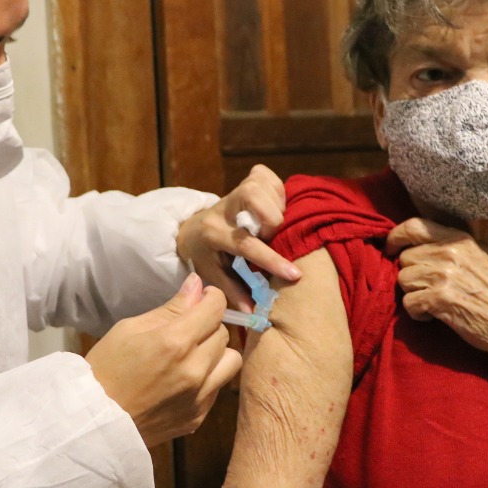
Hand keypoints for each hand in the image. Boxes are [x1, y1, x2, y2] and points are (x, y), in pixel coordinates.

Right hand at [86, 274, 241, 446]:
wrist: (94, 421)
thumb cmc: (104, 369)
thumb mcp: (129, 329)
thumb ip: (170, 309)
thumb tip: (196, 286)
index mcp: (175, 342)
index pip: (215, 308)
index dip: (212, 297)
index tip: (203, 298)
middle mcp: (195, 369)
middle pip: (224, 334)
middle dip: (209, 325)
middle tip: (188, 327)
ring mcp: (199, 397)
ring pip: (231, 361)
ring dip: (217, 352)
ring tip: (194, 355)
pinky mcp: (198, 417)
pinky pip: (217, 387)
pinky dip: (207, 378)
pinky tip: (183, 380)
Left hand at [176, 164, 299, 308]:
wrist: (192, 230)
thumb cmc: (205, 257)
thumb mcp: (213, 276)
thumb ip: (233, 292)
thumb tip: (254, 312)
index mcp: (213, 233)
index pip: (245, 244)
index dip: (272, 260)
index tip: (294, 274)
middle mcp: (222, 208)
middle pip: (251, 195)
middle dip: (270, 217)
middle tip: (269, 235)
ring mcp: (233, 192)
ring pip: (259, 183)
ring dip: (274, 204)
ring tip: (272, 224)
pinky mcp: (244, 180)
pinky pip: (265, 175)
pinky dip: (276, 190)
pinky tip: (274, 207)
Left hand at [385, 218, 487, 354]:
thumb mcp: (476, 257)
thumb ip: (446, 246)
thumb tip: (407, 243)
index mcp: (458, 238)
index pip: (412, 226)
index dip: (395, 237)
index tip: (391, 249)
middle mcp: (450, 252)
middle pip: (404, 259)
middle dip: (412, 276)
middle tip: (430, 289)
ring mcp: (445, 275)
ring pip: (403, 280)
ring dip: (414, 295)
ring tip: (435, 303)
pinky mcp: (440, 299)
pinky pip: (408, 303)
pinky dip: (417, 313)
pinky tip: (434, 316)